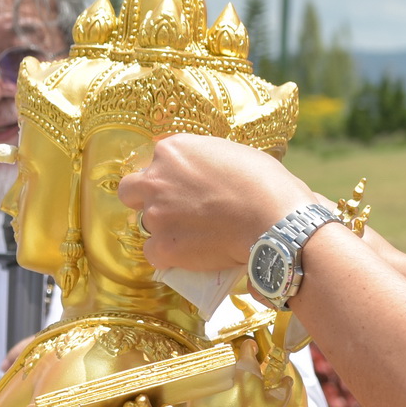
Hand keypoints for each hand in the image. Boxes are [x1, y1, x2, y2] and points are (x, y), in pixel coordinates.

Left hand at [118, 135, 313, 271]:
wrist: (275, 221)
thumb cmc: (266, 184)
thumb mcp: (233, 155)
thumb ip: (206, 162)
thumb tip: (205, 174)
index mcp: (174, 150)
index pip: (154, 161)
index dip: (166, 176)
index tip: (182, 188)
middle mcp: (157, 178)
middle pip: (131, 190)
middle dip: (144, 200)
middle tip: (172, 210)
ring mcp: (157, 214)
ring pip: (145, 225)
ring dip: (163, 230)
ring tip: (193, 237)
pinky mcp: (163, 246)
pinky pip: (153, 254)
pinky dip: (168, 257)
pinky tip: (189, 256)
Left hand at [187, 349, 287, 406]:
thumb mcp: (274, 406)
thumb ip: (284, 389)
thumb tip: (287, 379)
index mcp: (246, 368)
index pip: (247, 346)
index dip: (251, 348)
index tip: (252, 352)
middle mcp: (225, 368)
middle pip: (229, 357)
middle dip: (234, 364)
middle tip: (238, 379)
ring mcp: (208, 377)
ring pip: (214, 368)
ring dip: (220, 375)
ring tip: (225, 392)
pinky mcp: (195, 388)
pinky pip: (201, 383)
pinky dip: (207, 389)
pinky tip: (214, 402)